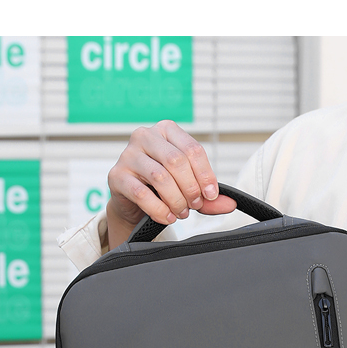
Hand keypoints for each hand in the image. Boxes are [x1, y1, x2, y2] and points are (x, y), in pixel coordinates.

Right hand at [105, 121, 237, 248]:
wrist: (132, 200)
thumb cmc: (161, 186)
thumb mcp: (189, 187)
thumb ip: (209, 195)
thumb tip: (230, 204)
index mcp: (167, 131)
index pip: (192, 149)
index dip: (205, 175)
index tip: (211, 194)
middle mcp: (146, 136)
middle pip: (177, 161)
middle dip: (190, 188)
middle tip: (195, 205)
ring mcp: (128, 154)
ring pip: (160, 176)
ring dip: (176, 199)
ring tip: (182, 212)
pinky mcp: (116, 175)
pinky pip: (141, 193)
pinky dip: (159, 209)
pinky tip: (167, 216)